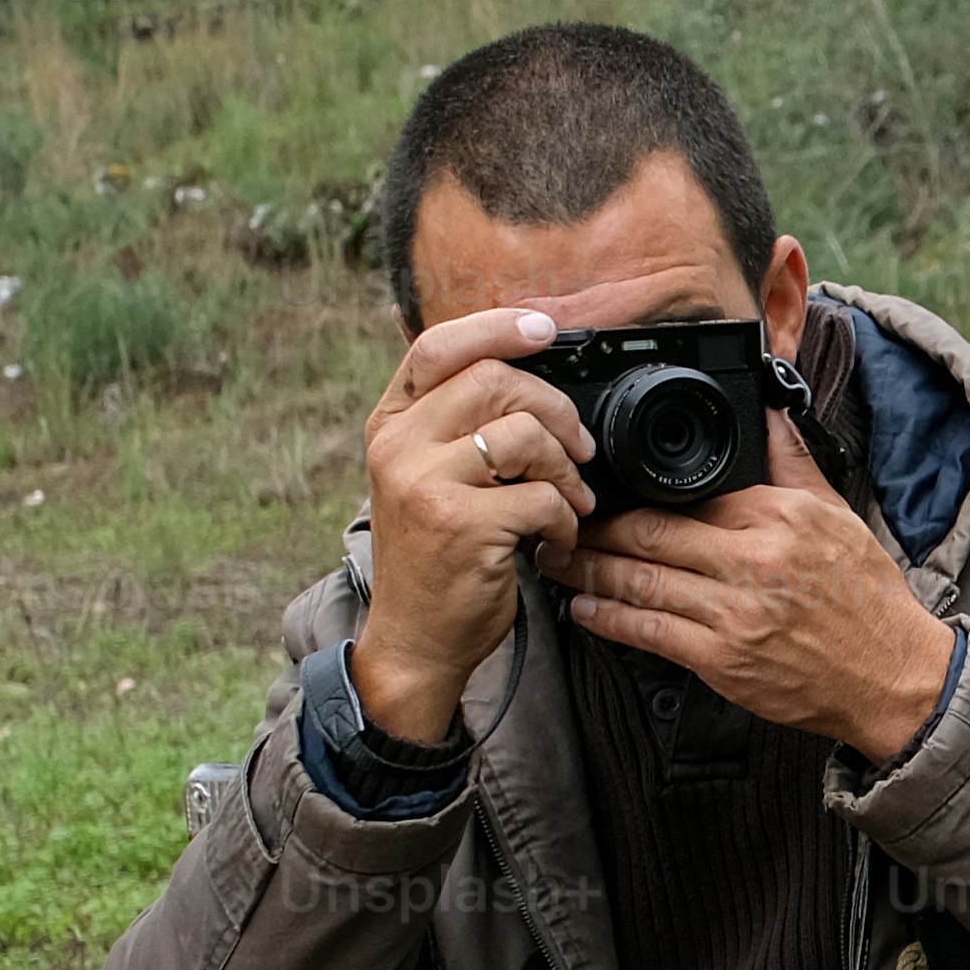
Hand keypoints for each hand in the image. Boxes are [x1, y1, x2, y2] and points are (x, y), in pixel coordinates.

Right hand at [352, 298, 633, 743]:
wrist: (416, 642)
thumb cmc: (435, 561)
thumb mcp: (428, 480)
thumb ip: (457, 428)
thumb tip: (528, 373)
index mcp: (389, 427)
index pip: (437, 347)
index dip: (497, 327)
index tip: (546, 328)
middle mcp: (396, 447)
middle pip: (493, 380)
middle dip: (555, 409)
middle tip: (580, 448)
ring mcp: (424, 484)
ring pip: (523, 433)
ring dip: (567, 468)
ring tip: (571, 501)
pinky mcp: (460, 523)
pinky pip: (541, 495)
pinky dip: (565, 518)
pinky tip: (555, 540)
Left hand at [562, 413, 958, 763]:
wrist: (893, 676)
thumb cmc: (867, 599)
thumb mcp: (837, 514)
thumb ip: (790, 461)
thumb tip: (765, 411)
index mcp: (778, 516)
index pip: (691, 492)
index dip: (636, 491)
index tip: (602, 487)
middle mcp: (754, 560)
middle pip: (650, 533)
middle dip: (593, 526)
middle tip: (558, 517)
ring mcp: (736, 613)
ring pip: (640, 581)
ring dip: (586, 570)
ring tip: (553, 557)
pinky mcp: (724, 661)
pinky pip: (650, 633)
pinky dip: (609, 618)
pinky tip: (584, 608)